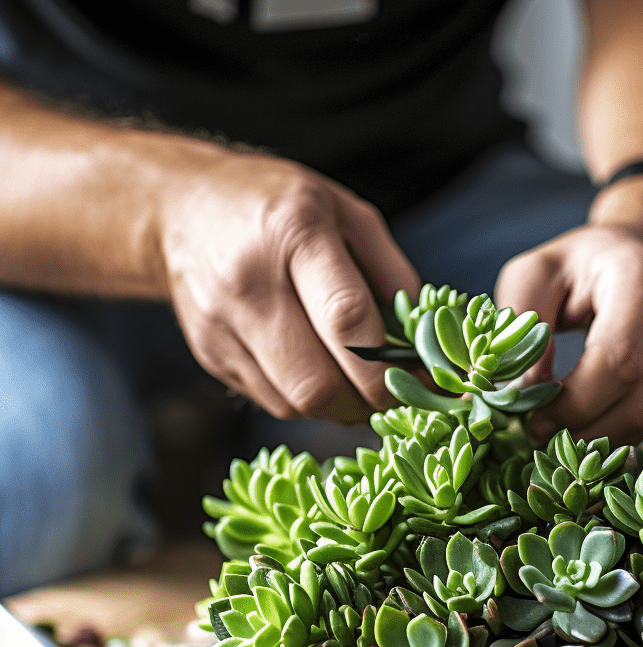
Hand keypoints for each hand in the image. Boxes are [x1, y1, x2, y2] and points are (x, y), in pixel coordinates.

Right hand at [157, 149, 418, 420]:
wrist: (183, 207)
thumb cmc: (279, 206)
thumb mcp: (348, 213)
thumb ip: (393, 273)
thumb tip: (426, 339)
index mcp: (294, 232)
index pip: (348, 322)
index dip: (391, 367)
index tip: (425, 381)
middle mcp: (250, 281)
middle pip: (318, 382)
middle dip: (369, 402)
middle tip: (398, 395)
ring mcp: (222, 324)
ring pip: (297, 403)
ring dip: (343, 409)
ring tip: (364, 387)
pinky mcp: (210, 354)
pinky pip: (275, 403)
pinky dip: (311, 402)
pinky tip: (325, 376)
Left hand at [495, 176, 642, 446]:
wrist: (637, 252)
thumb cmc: (577, 265)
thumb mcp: (534, 274)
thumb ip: (523, 323)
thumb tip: (528, 387)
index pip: (618, 361)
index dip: (573, 401)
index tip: (532, 412)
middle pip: (636, 402)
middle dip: (580, 428)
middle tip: (538, 431)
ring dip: (595, 438)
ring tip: (556, 429)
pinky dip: (613, 432)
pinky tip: (584, 421)